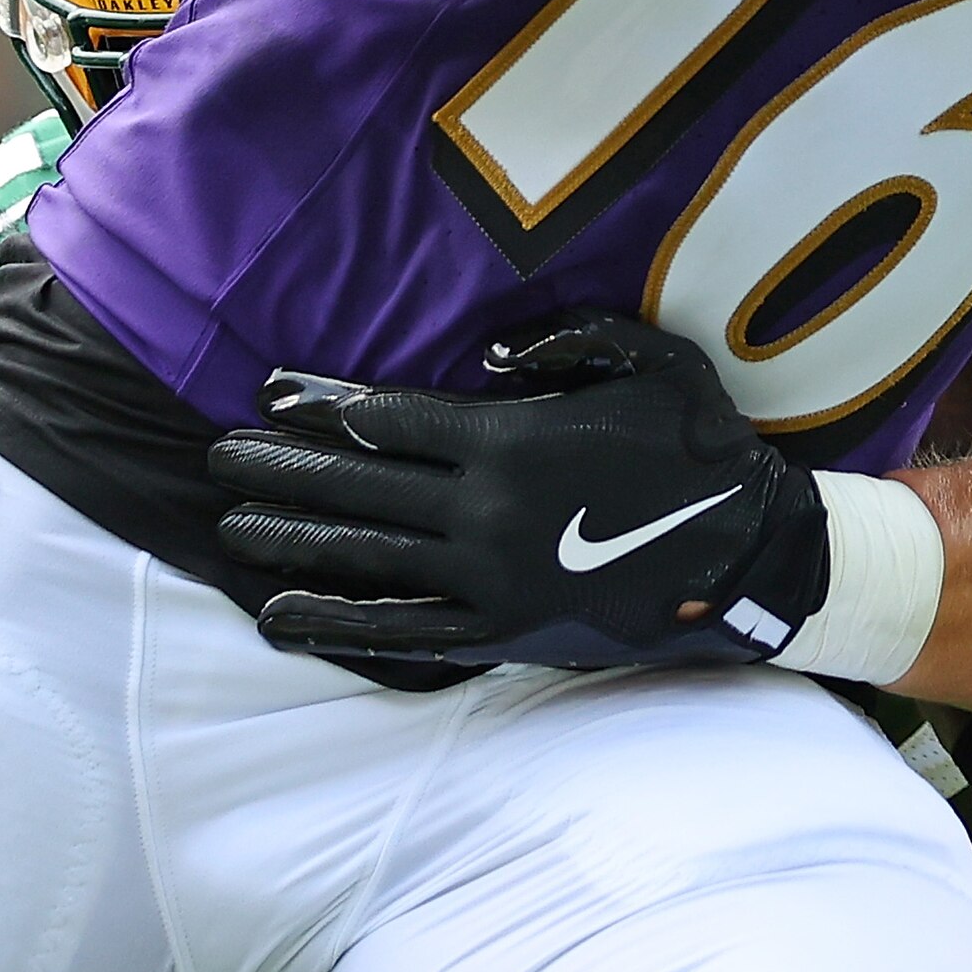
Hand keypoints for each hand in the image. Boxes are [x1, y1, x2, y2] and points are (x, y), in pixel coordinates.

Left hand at [212, 318, 826, 670]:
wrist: (752, 553)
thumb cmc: (705, 445)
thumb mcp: (658, 360)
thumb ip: (573, 341)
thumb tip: (491, 355)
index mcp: (514, 441)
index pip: (390, 418)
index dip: (324, 403)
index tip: (274, 393)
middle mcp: (485, 511)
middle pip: (359, 484)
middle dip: (282, 466)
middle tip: (219, 455)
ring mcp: (488, 577)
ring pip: (367, 555)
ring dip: (293, 536)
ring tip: (232, 524)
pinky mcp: (502, 630)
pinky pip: (401, 630)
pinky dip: (336, 622)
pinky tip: (281, 613)